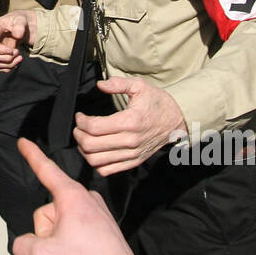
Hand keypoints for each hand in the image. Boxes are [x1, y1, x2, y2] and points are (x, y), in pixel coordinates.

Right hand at [0, 10, 35, 70]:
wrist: (21, 27)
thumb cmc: (19, 21)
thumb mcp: (21, 19)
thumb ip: (20, 26)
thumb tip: (17, 35)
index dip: (0, 50)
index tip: (13, 50)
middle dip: (6, 58)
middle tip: (18, 52)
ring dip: (9, 64)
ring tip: (20, 57)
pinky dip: (9, 67)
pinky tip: (17, 61)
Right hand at [12, 139, 153, 254]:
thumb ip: (22, 245)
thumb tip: (23, 245)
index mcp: (73, 197)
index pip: (46, 170)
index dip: (32, 155)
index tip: (23, 141)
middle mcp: (87, 201)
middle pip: (47, 211)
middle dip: (45, 233)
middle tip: (60, 254)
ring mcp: (96, 215)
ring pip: (59, 224)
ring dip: (56, 243)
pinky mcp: (101, 230)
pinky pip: (73, 233)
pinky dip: (69, 247)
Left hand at [73, 77, 187, 175]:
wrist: (176, 120)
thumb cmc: (157, 102)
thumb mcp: (140, 86)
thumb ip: (118, 84)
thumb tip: (100, 85)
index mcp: (130, 121)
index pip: (94, 127)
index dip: (81, 122)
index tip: (80, 116)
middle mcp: (130, 141)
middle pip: (91, 145)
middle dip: (78, 135)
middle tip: (79, 127)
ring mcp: (132, 154)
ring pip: (96, 161)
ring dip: (84, 150)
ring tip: (85, 138)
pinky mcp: (133, 162)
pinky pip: (107, 170)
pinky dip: (95, 163)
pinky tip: (95, 150)